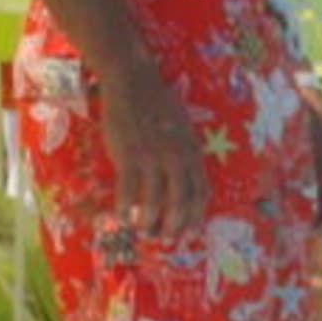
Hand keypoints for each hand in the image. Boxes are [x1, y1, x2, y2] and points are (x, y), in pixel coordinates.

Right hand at [106, 75, 206, 236]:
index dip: (195, 215)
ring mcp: (153, 157)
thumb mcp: (182, 129)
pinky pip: (129, 189)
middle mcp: (177, 158)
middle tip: (166, 239)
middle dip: (174, 225)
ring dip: (149, 221)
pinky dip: (125, 207)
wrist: (133, 81)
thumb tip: (183, 178)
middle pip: (180, 202)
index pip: (200, 193)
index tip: (188, 229)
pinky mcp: (129, 155)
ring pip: (154, 201)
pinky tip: (121, 216)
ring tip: (143, 231)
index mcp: (192, 153)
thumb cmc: (157, 105)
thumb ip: (184, 153)